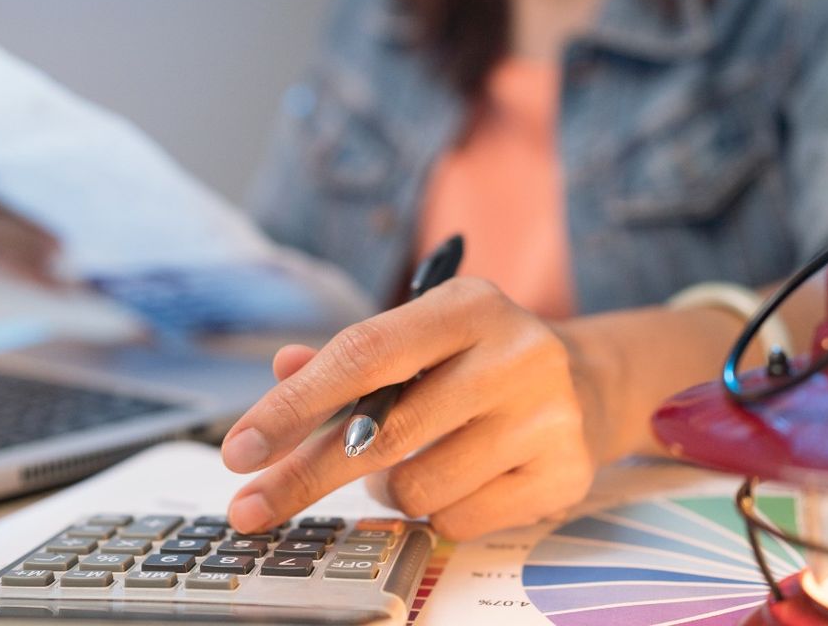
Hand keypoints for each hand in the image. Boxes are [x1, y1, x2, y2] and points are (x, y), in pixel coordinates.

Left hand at [220, 277, 595, 540]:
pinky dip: (436, 510)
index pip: (363, 354)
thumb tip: (283, 370)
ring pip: (416, 488)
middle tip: (252, 506)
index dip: (292, 405)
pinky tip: (459, 477)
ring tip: (410, 460)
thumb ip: (349, 357)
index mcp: (468, 305)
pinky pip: (456, 522)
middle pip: (381, 433)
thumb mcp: (420, 337)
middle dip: (305, 475)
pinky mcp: (563, 475)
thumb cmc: (477, 359)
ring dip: (388, 487)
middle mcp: (515, 354)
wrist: (588, 382)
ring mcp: (546, 417)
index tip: (240, 449)